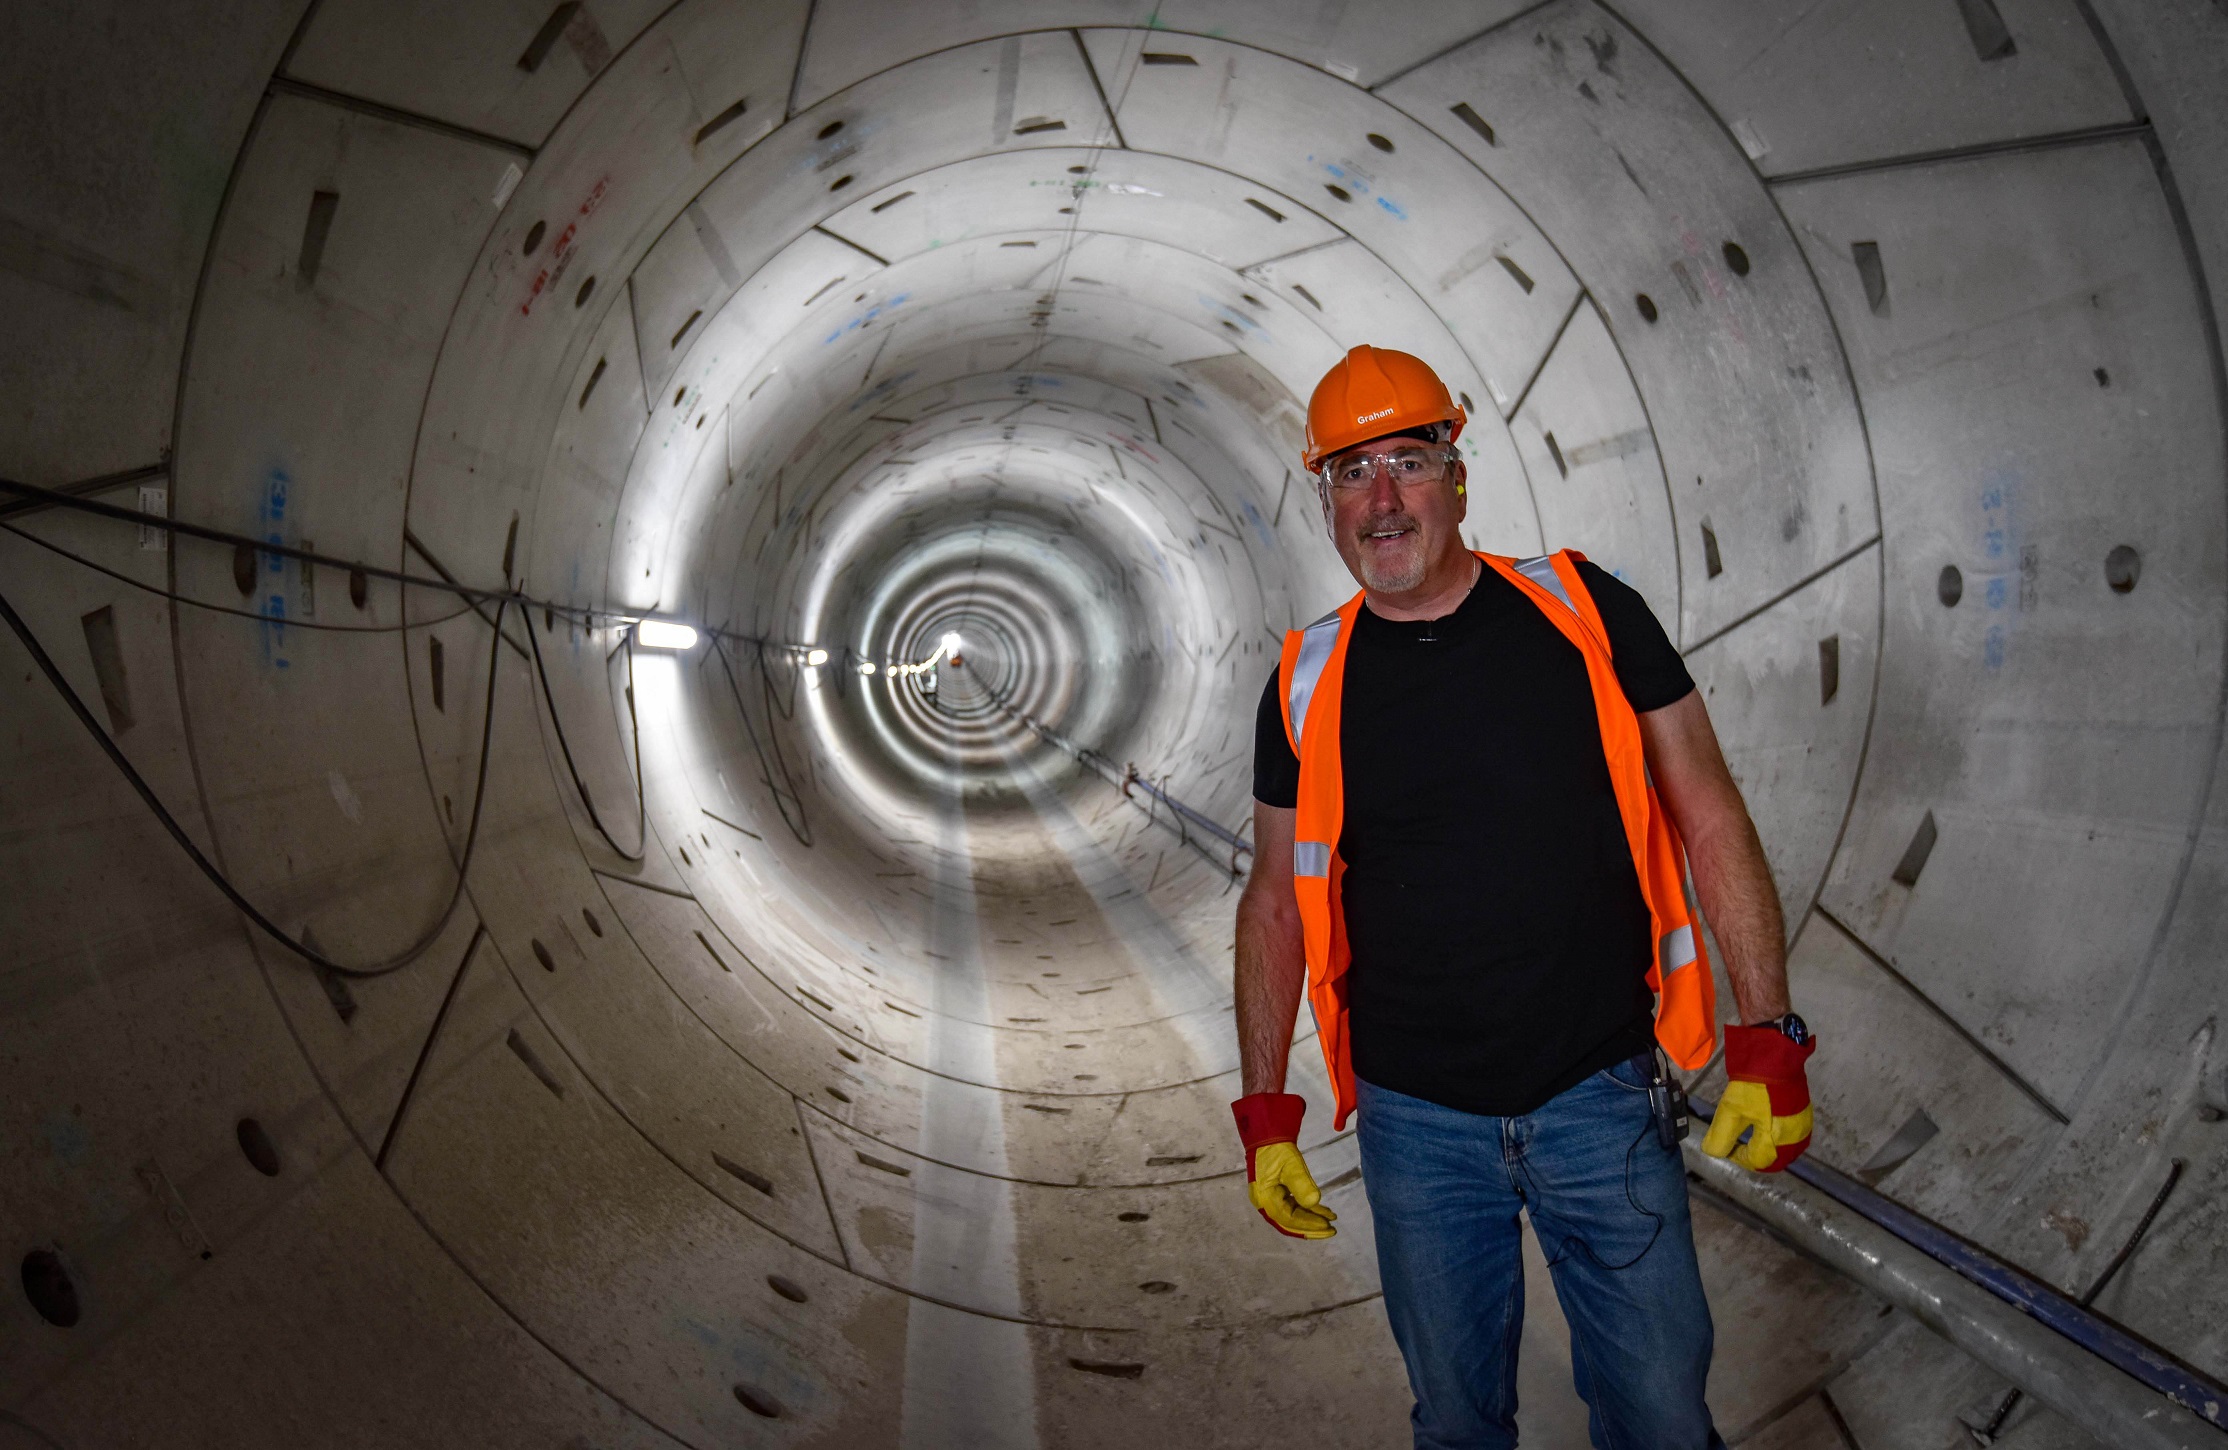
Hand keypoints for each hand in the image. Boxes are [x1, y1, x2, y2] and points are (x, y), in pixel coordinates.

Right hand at [1231, 1093, 1337, 1238]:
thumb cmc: (1277, 1149)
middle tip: (1332, 1231)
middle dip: (1310, 1228)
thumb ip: (1301, 1184)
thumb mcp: (1291, 1164)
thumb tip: (1314, 1202)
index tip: (1327, 1224)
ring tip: (1331, 1220)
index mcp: (1265, 1198)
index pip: (1288, 1218)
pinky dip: (1308, 1210)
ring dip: (1311, 1220)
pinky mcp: (1277, 1195)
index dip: (1308, 1224)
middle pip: (1289, 1223)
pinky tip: (1323, 1211)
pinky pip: (1293, 1208)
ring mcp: (1270, 1200)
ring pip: (1292, 1217)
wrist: (1267, 1136)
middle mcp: (1265, 1203)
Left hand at [1701, 1024, 1816, 1172]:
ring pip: (1789, 1152)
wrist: (1775, 1055)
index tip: (1728, 1148)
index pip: (1758, 1161)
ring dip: (1772, 1153)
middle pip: (1777, 1161)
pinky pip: (1797, 1138)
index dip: (1740, 1158)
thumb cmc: (1753, 1084)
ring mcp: (1803, 1125)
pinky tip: (1770, 1132)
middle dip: (1757, 1159)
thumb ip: (1721, 1135)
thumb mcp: (1731, 1110)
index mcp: (1777, 1138)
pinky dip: (1783, 1142)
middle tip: (1740, 1150)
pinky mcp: (1806, 1113)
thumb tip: (1713, 1152)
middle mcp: (1795, 1137)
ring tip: (1754, 1143)